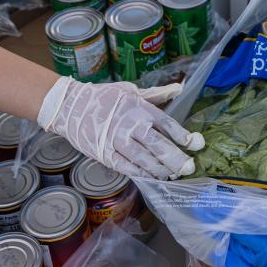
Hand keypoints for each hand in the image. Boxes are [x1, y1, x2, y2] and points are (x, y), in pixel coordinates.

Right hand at [38, 77, 203, 178]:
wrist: (70, 105)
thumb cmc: (104, 97)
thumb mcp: (131, 90)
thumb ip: (157, 94)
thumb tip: (180, 88)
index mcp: (139, 107)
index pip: (166, 123)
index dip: (183, 135)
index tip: (196, 144)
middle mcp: (129, 124)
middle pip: (157, 144)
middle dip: (175, 158)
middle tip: (189, 167)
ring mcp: (116, 140)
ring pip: (143, 159)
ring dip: (160, 170)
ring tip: (173, 175)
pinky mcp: (104, 153)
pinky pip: (125, 167)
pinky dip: (140, 174)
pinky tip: (151, 178)